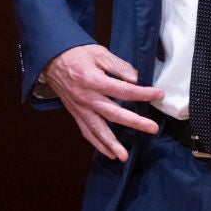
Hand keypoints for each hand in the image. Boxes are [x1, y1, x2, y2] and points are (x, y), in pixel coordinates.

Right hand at [42, 44, 163, 161]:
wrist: (52, 59)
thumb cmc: (77, 54)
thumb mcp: (100, 53)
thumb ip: (119, 66)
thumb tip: (136, 79)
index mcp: (94, 81)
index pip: (124, 90)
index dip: (143, 93)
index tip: (158, 94)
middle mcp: (87, 98)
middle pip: (114, 114)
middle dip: (135, 122)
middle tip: (153, 129)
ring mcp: (80, 108)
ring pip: (98, 129)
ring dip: (111, 144)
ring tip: (124, 157)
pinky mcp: (76, 114)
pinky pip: (86, 132)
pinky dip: (97, 144)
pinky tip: (109, 154)